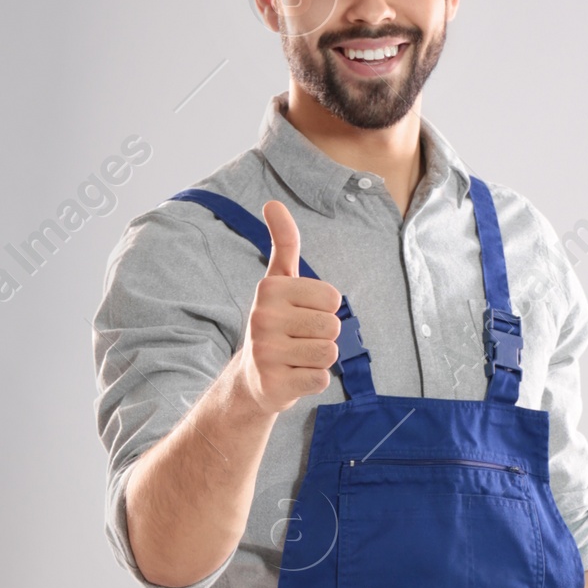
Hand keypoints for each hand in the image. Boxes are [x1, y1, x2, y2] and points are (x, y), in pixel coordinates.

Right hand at [237, 199, 342, 417]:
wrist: (254, 378)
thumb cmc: (275, 324)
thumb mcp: (278, 282)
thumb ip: (283, 244)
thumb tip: (273, 203)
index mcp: (269, 289)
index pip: (333, 299)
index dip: (325, 310)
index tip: (301, 315)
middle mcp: (263, 317)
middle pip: (333, 326)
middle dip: (324, 336)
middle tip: (299, 340)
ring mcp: (267, 353)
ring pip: (329, 352)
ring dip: (319, 358)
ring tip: (297, 357)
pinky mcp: (275, 384)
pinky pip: (321, 379)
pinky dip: (313, 380)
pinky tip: (293, 376)